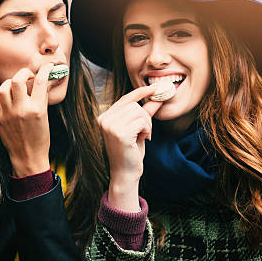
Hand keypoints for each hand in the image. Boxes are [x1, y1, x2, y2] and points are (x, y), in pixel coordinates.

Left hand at [0, 63, 53, 176]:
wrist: (28, 157)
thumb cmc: (40, 138)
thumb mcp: (45, 116)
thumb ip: (42, 97)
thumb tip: (45, 80)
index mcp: (37, 109)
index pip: (40, 81)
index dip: (45, 70)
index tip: (47, 68)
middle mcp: (21, 110)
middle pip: (18, 80)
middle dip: (24, 73)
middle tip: (28, 76)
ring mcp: (7, 114)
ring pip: (4, 87)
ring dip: (11, 83)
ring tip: (16, 86)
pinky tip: (5, 96)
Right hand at [97, 85, 162, 211]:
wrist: (125, 173)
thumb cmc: (131, 152)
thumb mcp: (138, 128)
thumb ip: (145, 112)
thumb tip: (157, 96)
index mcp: (104, 117)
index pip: (125, 98)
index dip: (141, 92)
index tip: (156, 87)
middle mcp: (104, 119)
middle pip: (134, 105)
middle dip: (145, 117)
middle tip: (145, 132)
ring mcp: (110, 126)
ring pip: (139, 112)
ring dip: (147, 124)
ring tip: (143, 136)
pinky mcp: (119, 133)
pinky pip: (142, 121)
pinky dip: (147, 130)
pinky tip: (143, 139)